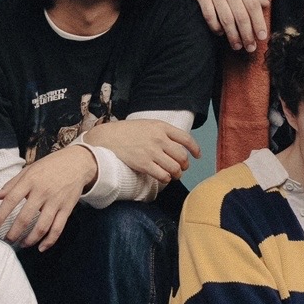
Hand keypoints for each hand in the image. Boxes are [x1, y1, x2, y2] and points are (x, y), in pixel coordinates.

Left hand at [0, 146, 97, 250]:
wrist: (77, 163)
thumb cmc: (49, 166)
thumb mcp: (29, 170)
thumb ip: (12, 184)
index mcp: (30, 181)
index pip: (11, 199)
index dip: (1, 214)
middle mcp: (42, 192)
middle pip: (25, 217)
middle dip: (14, 233)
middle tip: (7, 241)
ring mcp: (56, 202)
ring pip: (41, 227)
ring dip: (30, 239)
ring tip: (22, 244)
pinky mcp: (67, 209)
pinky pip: (57, 229)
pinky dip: (49, 241)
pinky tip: (41, 248)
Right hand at [82, 119, 199, 182]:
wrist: (106, 139)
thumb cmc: (124, 132)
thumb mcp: (146, 124)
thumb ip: (160, 132)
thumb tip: (174, 143)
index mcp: (161, 127)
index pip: (185, 138)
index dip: (195, 149)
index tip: (197, 155)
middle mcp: (159, 139)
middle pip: (182, 156)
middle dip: (185, 165)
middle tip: (182, 168)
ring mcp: (152, 152)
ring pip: (175, 168)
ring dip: (177, 174)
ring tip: (174, 175)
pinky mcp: (144, 164)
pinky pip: (163, 175)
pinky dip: (166, 179)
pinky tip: (164, 178)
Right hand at [179, 0, 268, 53]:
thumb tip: (266, 4)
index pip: (253, 5)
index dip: (259, 22)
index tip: (262, 36)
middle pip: (241, 15)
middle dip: (247, 34)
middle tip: (250, 47)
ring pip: (226, 18)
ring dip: (233, 35)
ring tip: (237, 46)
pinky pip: (209, 15)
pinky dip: (215, 27)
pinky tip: (219, 33)